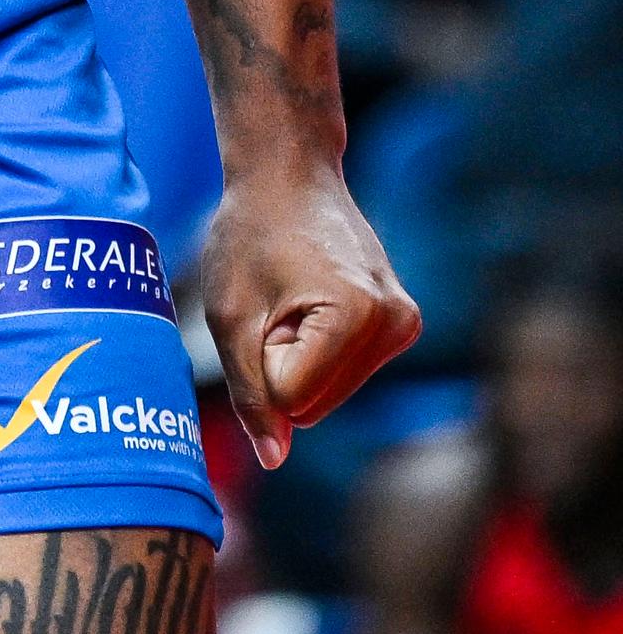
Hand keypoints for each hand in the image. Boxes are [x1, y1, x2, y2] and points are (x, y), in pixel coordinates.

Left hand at [202, 160, 419, 469]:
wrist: (289, 174)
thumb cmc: (251, 233)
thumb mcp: (231, 313)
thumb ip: (250, 393)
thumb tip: (273, 459)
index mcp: (356, 315)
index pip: (291, 398)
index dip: (261, 354)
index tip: (266, 301)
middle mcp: (394, 324)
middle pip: (314, 403)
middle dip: (282, 362)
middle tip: (278, 298)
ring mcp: (404, 325)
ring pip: (328, 394)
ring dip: (299, 358)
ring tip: (295, 294)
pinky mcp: (402, 325)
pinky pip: (343, 374)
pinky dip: (318, 351)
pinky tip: (315, 298)